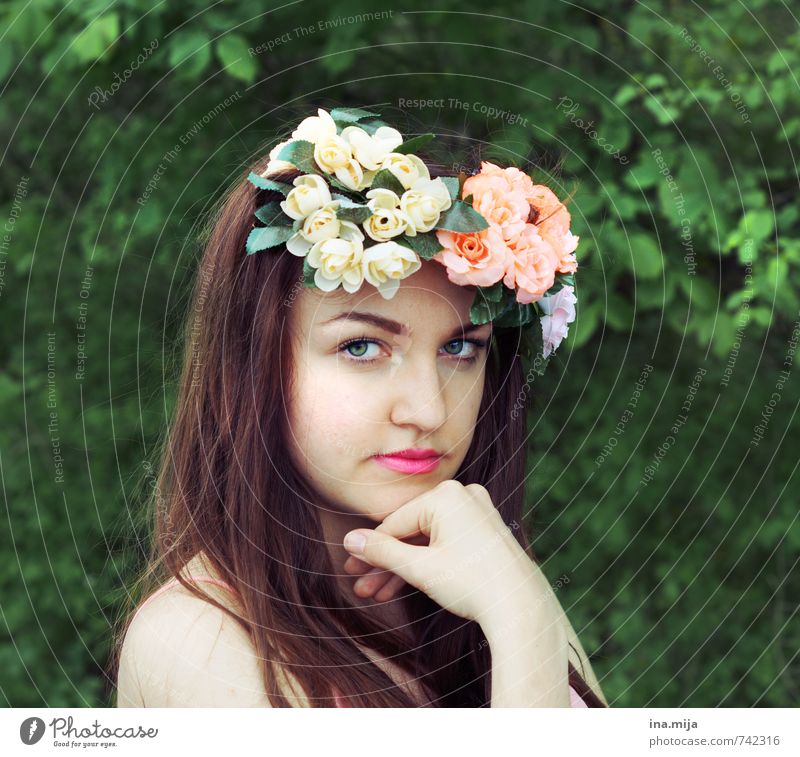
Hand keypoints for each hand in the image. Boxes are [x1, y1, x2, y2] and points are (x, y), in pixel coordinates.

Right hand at [342, 480, 543, 628]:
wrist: (522, 608)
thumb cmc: (473, 584)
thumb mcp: (420, 569)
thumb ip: (382, 552)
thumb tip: (350, 540)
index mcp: (446, 495)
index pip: (394, 523)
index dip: (369, 551)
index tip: (350, 571)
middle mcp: (462, 495)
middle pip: (409, 532)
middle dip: (384, 564)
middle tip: (361, 587)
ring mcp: (475, 511)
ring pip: (426, 540)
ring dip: (402, 567)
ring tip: (378, 594)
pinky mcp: (483, 529)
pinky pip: (444, 541)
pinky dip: (426, 562)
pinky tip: (402, 585)